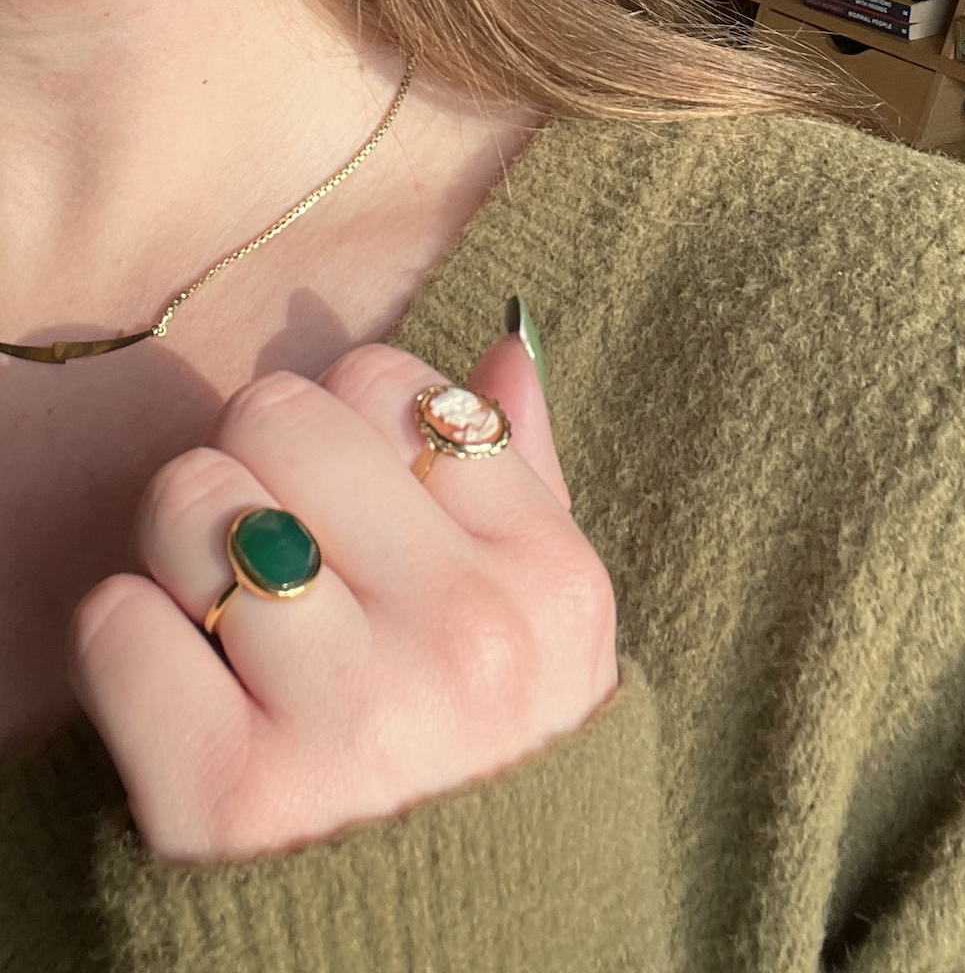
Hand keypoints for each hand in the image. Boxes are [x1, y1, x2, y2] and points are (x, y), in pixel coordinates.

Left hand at [70, 337, 617, 861]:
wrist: (450, 958)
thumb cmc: (492, 764)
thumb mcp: (554, 629)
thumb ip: (533, 478)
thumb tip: (507, 346)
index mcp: (545, 578)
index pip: (389, 382)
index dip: (343, 419)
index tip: (345, 488)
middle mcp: (461, 636)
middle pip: (277, 413)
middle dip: (252, 459)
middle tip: (269, 535)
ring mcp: (349, 716)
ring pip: (189, 499)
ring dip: (179, 546)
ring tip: (223, 610)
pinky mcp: (229, 797)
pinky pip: (116, 622)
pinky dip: (126, 642)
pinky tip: (181, 685)